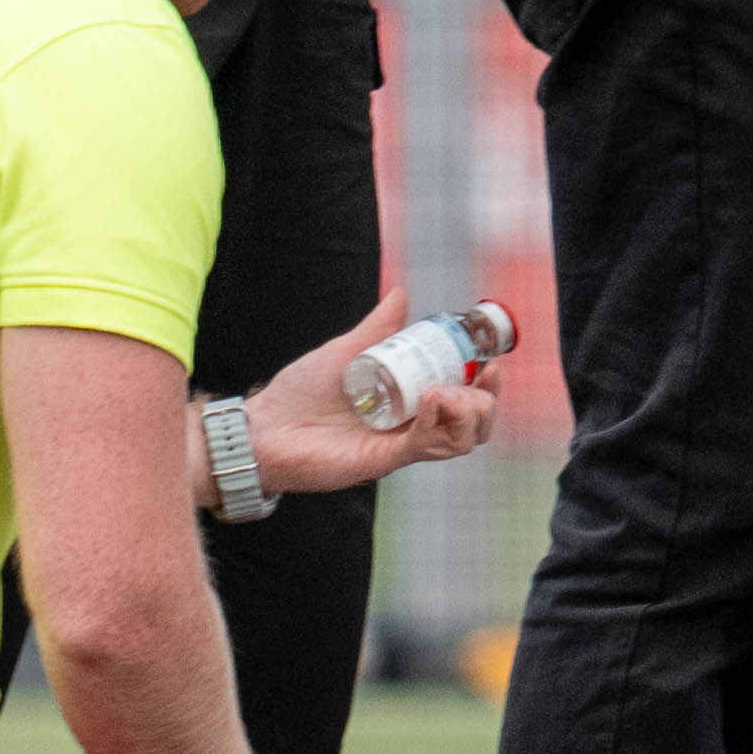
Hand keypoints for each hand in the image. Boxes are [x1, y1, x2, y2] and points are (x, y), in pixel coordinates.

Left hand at [238, 323, 507, 499]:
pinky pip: (428, 444)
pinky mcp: (385, 460)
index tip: (491, 360)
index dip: (487, 384)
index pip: (466, 400)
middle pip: (475, 425)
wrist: (262, 426)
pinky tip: (431, 396)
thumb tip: (401, 293)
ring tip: (448, 389)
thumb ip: (377, 328)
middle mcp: (411, 428)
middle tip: (480, 375)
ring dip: (470, 411)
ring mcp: (400, 446)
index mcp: (409, 404)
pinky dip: (439, 419)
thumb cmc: (298, 393)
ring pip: (462, 440)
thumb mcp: (345, 351)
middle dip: (488, 399)